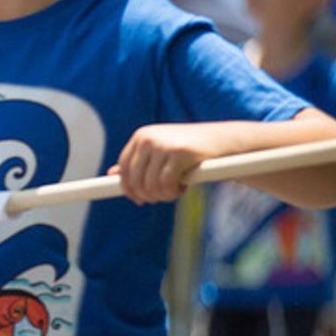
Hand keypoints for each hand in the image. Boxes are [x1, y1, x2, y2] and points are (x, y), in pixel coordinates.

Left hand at [110, 123, 228, 203]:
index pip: (124, 167)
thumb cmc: (191, 149)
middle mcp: (148, 138)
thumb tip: (111, 175)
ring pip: (150, 185)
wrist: (224, 140)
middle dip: (146, 194)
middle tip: (161, 198)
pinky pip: (166, 184)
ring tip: (174, 192)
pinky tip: (182, 188)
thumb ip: (139, 162)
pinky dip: (173, 192)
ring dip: (162, 195)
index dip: (128, 187)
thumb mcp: (161, 153)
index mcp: (141, 136)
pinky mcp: (179, 153)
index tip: (138, 199)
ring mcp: (163, 145)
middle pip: (134, 179)